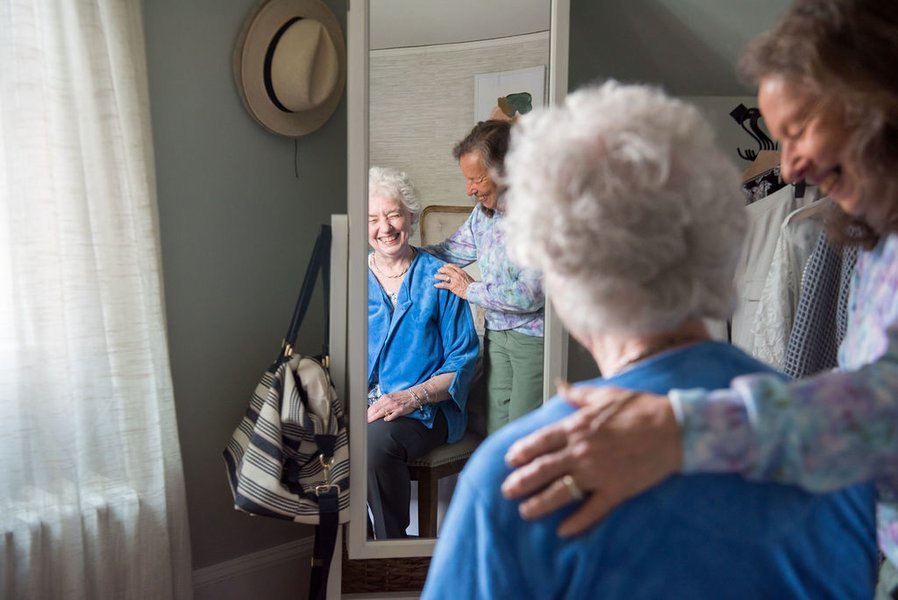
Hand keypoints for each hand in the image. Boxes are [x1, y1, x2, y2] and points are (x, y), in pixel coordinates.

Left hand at [367, 390, 414, 422]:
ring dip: (374, 417)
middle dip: (369, 415)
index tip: (364, 416)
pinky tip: (385, 420)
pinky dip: (388, 417)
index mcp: (385, 398)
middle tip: (364, 421)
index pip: (373, 405)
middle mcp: (388, 401)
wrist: (413, 395)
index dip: (368, 412)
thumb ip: (383, 402)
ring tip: (369, 421)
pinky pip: (392, 415)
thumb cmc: (402, 397)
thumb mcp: (391, 397)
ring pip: (381, 412)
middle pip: (376, 409)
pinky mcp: (400, 410)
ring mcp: (394, 406)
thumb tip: (375, 408)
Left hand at [435, 264, 473, 298]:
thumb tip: (458, 274)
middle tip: (439, 270)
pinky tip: (435, 285)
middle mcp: (457, 275)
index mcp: (461, 272)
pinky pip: (444, 285)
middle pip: (447, 270)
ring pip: (444, 276)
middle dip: (442, 269)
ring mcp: (454, 281)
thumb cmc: (472, 286)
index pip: (453, 266)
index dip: (447, 266)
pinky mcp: (452, 287)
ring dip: (439, 276)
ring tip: (435, 276)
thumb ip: (462, 275)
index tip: (444, 266)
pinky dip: (439, 284)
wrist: (473, 291)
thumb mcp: (468, 277)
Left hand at [501, 385, 681, 536]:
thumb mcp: (605, 395)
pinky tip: (562, 531)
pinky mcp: (615, 490)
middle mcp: (581, 451)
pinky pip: (591, 510)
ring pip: (559, 491)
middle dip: (521, 481)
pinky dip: (576, 523)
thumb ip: (578, 394)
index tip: (510, 461)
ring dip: (539, 503)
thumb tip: (561, 387)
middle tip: (507, 491)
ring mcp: (597, 473)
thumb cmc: (639, 409)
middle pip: (542, 469)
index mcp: (577, 427)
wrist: (673, 428)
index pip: (540, 442)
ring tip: (525, 511)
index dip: (521, 453)